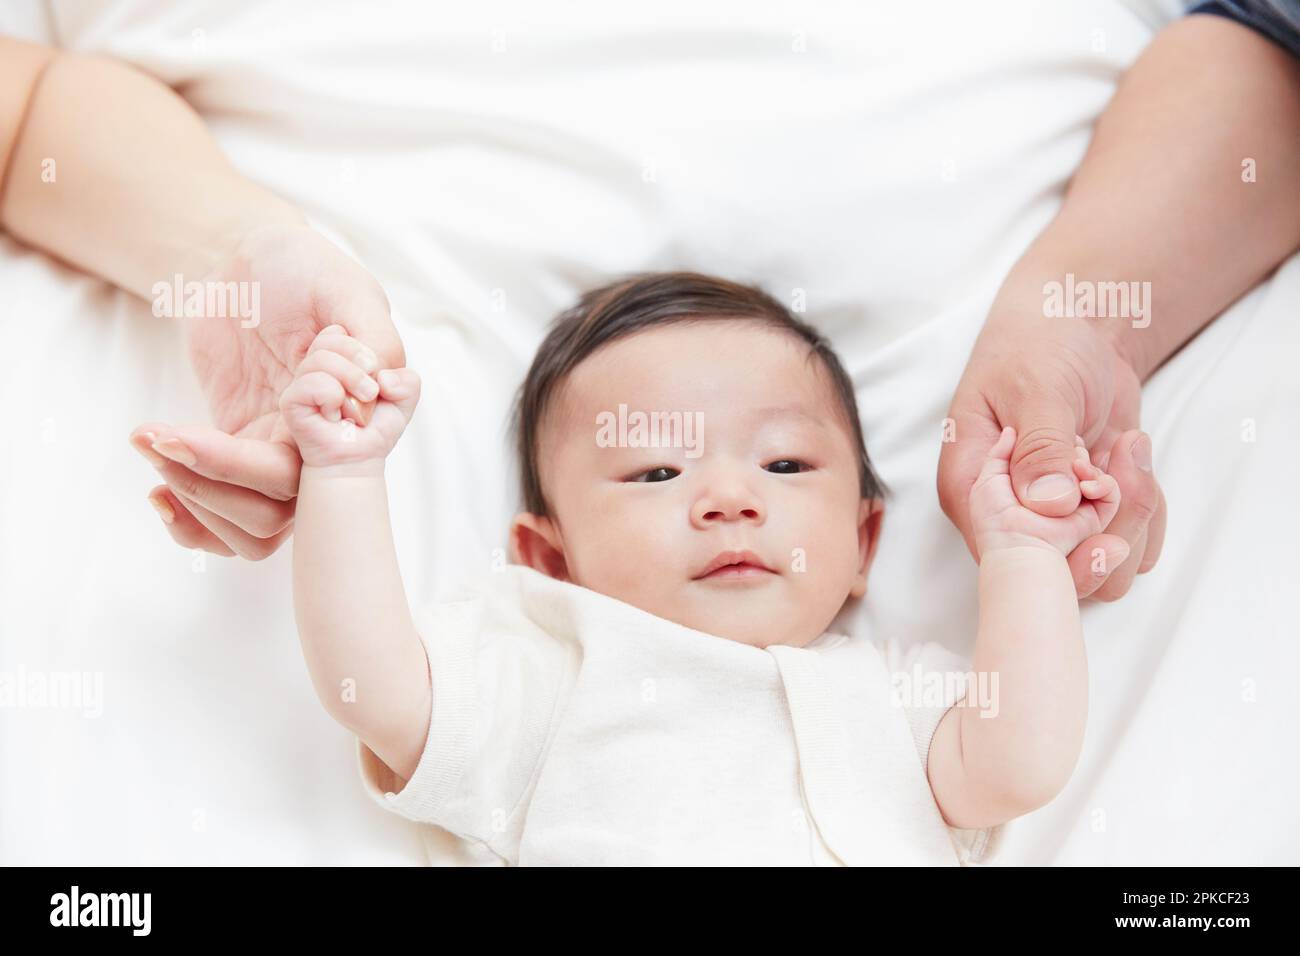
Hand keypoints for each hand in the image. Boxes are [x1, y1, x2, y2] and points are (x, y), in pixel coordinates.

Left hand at [128, 221, 404, 558]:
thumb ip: (371, 334)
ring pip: (256, 527)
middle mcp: (323, 447)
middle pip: (287, 511)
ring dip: (200, 498)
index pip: (333, 471)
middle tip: (172, 437)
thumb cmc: (301, 267)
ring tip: (156, 442)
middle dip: (223, 481)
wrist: (243, 260)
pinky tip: (159, 489)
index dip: (290, 460)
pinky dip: (190, 523)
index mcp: (359, 415)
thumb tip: (375, 393)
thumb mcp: (344, 285)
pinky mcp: (236, 454)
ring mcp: (280, 455)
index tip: (256, 407)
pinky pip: (222, 518)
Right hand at [280, 326, 420, 467]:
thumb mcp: (403, 399)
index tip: (375, 375)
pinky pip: (314, 383)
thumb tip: (384, 379)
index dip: (363, 350)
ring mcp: (301, 383)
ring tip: (359, 407)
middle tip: (371, 392)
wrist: (359, 459)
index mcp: (336, 359)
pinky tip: (334, 415)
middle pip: (332, 337)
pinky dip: (334, 398)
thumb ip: (408, 380)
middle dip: (362, 362)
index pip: (340, 331)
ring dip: (352, 381)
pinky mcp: (292, 402)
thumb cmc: (374, 429)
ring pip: (323, 358)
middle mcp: (316, 368)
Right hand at [937, 313, 1165, 600]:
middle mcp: (1008, 514)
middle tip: (1114, 469)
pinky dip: (1148, 511)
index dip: (1052, 539)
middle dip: (1103, 529)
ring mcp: (1053, 519)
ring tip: (1127, 449)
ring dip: (1131, 517)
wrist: (1077, 323)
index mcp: (972, 487)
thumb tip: (1049, 506)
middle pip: (1056, 576)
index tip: (1089, 488)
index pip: (1003, 551)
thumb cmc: (1038, 345)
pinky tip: (1133, 455)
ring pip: (1102, 573)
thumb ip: (1041, 447)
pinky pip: (1134, 547)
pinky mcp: (1093, 512)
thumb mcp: (1037, 387)